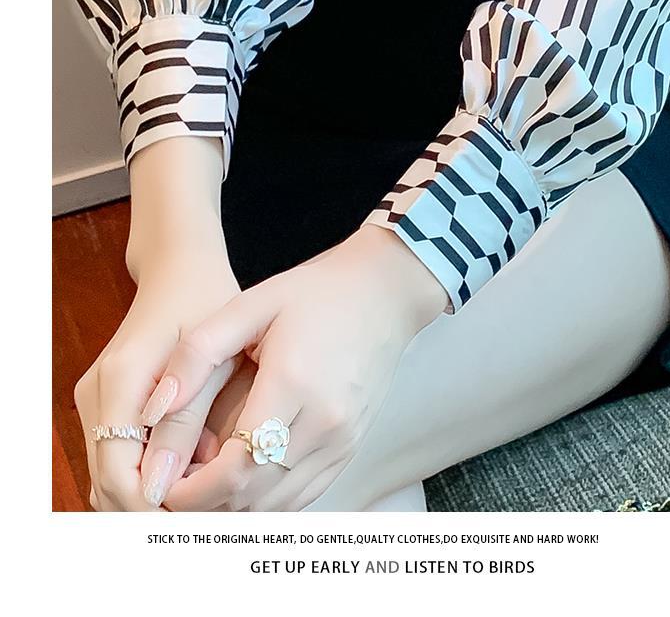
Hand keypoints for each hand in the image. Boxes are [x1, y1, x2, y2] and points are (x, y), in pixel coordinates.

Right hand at [74, 248, 239, 510]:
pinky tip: (190, 476)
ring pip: (110, 476)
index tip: (200, 521)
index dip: (154, 508)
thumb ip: (187, 419)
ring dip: (151, 497)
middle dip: (154, 510)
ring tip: (206, 503)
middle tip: (210, 521)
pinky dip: (147, 476)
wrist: (180, 272)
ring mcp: (97, 401)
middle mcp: (97, 395)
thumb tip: (169, 486)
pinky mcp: (107, 404)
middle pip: (107, 484)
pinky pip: (118, 457)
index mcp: (120, 381)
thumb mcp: (211, 356)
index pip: (118, 474)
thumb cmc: (204, 303)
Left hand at [145, 225, 447, 510]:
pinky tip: (242, 487)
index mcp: (294, 385)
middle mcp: (326, 423)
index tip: (160, 485)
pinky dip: (268, 503)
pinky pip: (305, 495)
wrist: (382, 295)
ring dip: (234, 509)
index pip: (235, 468)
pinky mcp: (352, 446)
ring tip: (199, 490)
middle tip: (170, 490)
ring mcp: (344, 440)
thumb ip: (196, 354)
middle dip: (204, 507)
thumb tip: (152, 409)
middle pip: (255, 496)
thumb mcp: (249, 305)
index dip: (190, 491)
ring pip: (280, 505)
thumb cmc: (314, 294)